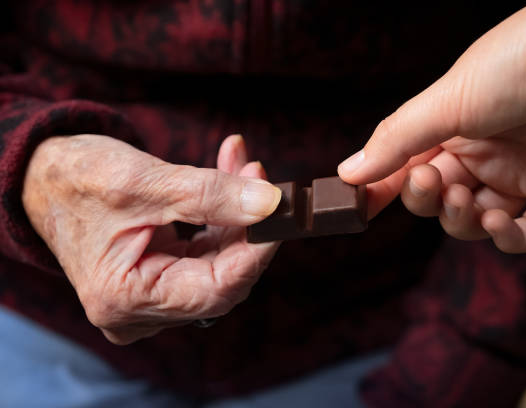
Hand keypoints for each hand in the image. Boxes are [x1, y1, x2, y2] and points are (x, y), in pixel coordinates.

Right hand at [22, 134, 281, 343]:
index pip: (216, 288)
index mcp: (125, 299)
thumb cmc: (77, 179)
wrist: (43, 178)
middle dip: (248, 224)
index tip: (282, 212)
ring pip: (219, 261)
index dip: (257, 251)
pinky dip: (221, 215)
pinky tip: (230, 174)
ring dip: (237, 212)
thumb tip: (271, 203)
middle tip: (261, 174)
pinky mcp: (161, 278)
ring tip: (244, 162)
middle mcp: (139, 311)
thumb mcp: (144, 182)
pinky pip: (206, 252)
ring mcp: (151, 298)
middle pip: (222, 277)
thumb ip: (210, 195)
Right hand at [339, 0, 525, 252]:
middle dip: (428, 201)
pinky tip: (496, 224)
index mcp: (453, 130)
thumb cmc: (521, 62)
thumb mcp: (447, 102)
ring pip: (477, 222)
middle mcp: (485, 155)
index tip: (361, 206)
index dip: (386, 190)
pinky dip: (507, 239)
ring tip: (465, 199)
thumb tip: (349, 172)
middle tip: (431, 184)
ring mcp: (522, 177)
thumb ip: (397, 140)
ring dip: (462, 221)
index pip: (408, 170)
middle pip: (440, 200)